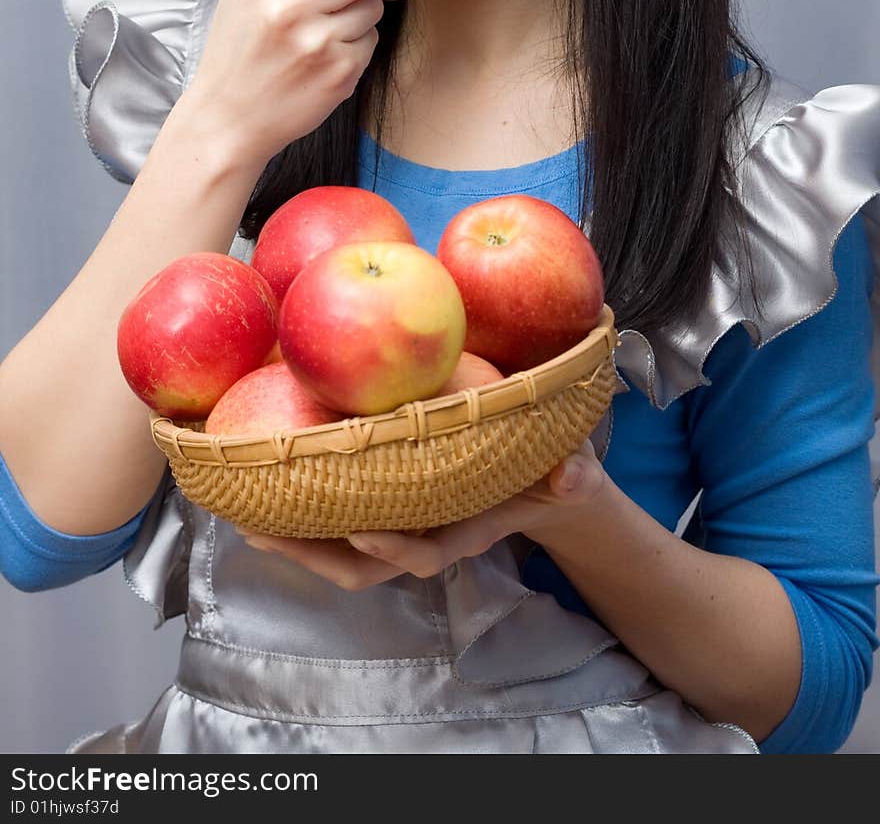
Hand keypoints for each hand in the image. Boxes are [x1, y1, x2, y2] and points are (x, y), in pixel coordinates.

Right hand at [184, 0, 430, 172]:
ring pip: (374, 6)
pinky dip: (356, 43)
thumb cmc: (237, 39)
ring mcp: (316, 42)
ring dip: (358, 11)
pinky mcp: (339, 74)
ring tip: (319, 27)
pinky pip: (372, 40)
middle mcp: (289, 5)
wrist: (229, 116)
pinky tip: (323, 53)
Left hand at [233, 440, 605, 590]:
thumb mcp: (569, 471)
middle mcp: (423, 534)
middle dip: (313, 555)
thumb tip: (572, 473)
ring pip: (339, 550)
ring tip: (248, 517)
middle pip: (361, 565)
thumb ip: (571, 472)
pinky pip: (336, 520)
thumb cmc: (548, 473)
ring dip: (293, 540)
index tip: (363, 530)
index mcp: (462, 529)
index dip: (392, 549)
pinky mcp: (383, 505)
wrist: (539, 483)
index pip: (423, 553)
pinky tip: (266, 487)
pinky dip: (300, 513)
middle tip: (266, 531)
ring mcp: (400, 524)